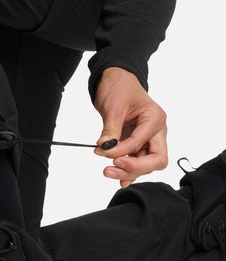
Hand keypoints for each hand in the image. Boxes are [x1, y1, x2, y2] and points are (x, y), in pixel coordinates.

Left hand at [93, 67, 167, 187]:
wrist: (116, 80)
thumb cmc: (119, 87)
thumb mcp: (113, 107)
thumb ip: (111, 129)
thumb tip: (104, 147)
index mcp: (155, 119)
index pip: (141, 143)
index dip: (122, 151)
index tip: (104, 152)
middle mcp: (156, 131)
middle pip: (155, 160)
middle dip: (133, 168)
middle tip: (110, 169)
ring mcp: (148, 139)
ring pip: (145, 164)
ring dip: (127, 171)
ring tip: (107, 171)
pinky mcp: (138, 145)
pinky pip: (137, 162)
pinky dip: (129, 171)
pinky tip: (120, 180)